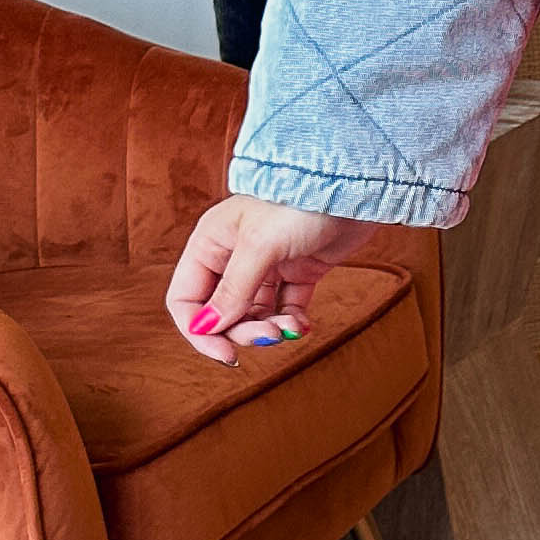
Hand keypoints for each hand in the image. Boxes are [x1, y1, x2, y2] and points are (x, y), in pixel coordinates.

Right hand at [163, 196, 370, 360]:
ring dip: (269, 328)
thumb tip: (207, 328)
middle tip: (270, 335)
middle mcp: (233, 255)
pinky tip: (303, 326)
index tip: (225, 353)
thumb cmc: (299, 203)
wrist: (353, 185)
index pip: (186, 298)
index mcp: (210, 243)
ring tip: (291, 327)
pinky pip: (285, 307)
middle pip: (221, 312)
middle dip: (243, 331)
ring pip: (254, 314)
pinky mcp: (298, 270)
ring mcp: (266, 264)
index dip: (200, 330)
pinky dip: (291, 321)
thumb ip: (233, 290)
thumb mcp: (260, 247)